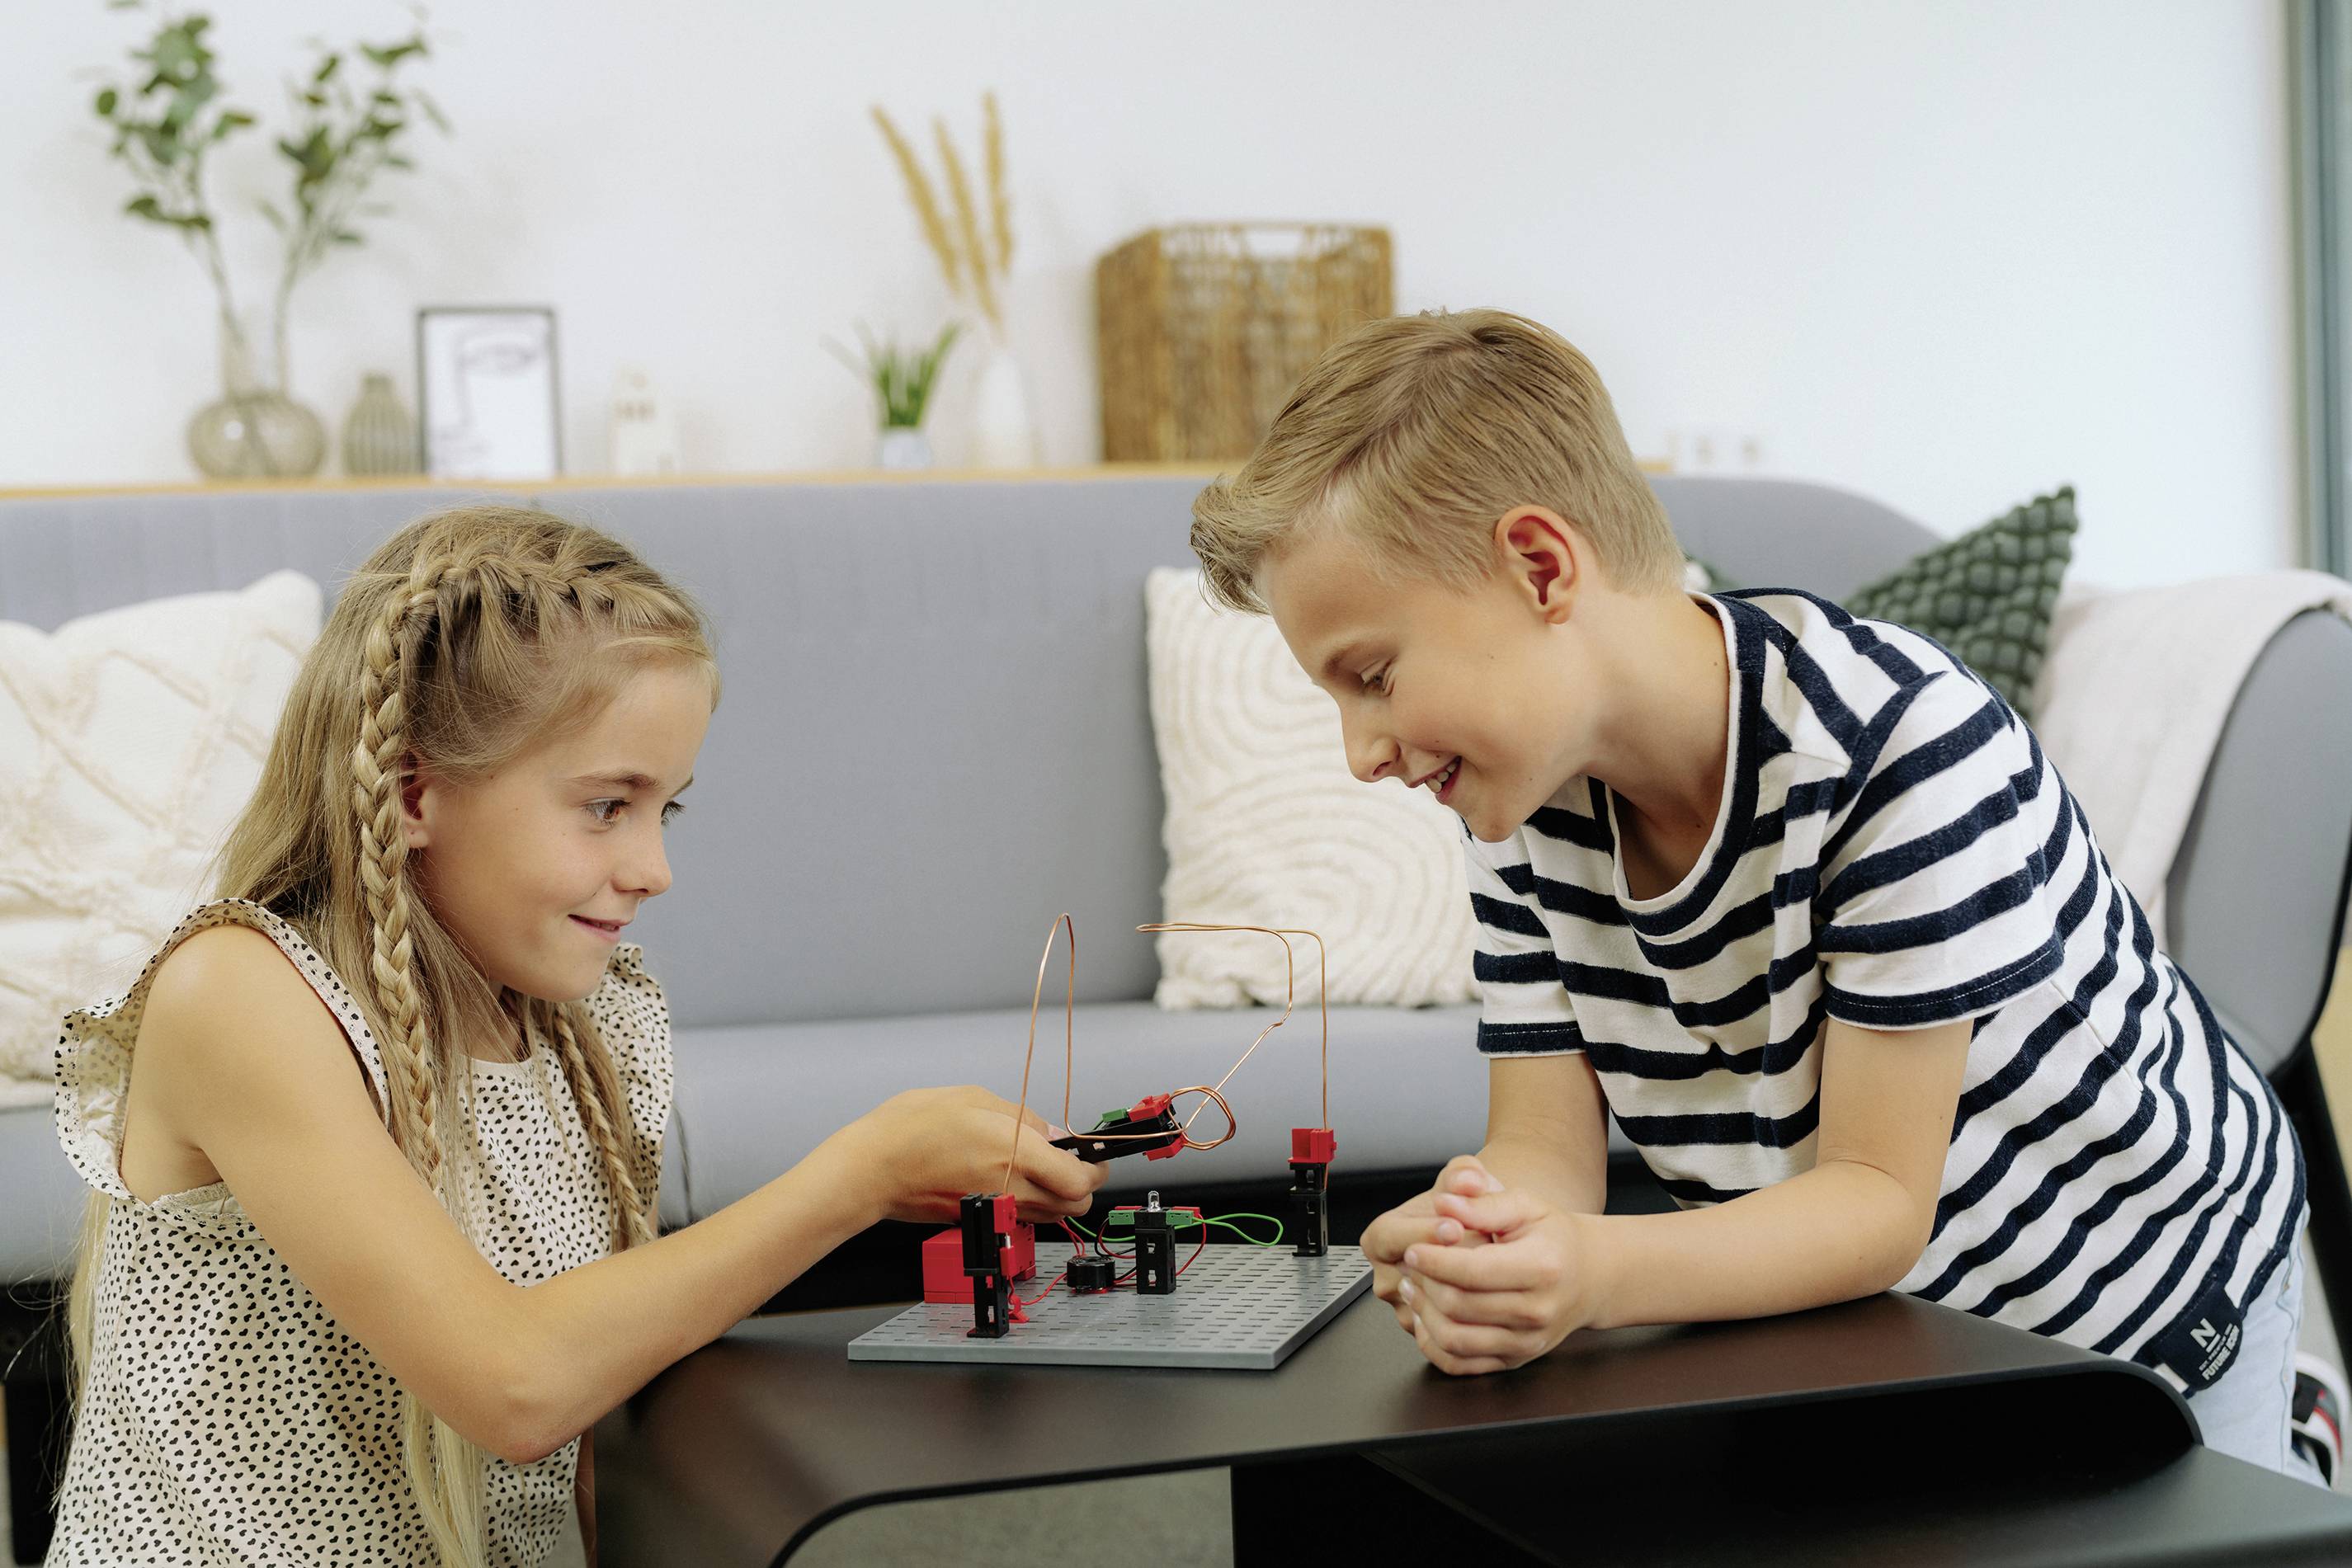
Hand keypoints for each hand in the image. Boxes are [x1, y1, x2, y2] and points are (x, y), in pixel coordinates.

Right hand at [831, 1086, 1106, 1225]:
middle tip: (1073, 1163)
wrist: (871, 1169)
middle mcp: (1010, 1188)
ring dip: (1057, 1197)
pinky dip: (1030, 1204)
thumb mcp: (974, 1099)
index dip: (1095, 1169)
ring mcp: (994, 1208)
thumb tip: (1053, 1135)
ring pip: (1050, 1216)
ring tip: (1042, 1168)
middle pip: (1073, 1206)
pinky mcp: (979, 1219)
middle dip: (1082, 1185)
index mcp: (1013, 1152)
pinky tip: (1014, 1179)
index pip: (1078, 1179)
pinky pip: (1022, 1218)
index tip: (1095, 1157)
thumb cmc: (910, 1128)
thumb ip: (1023, 1118)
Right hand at [1363, 1156, 1500, 1333]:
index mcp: (1381, 1238)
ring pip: (1435, 1308)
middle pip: (1416, 1275)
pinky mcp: (1429, 1335)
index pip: (1391, 1237)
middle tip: (1488, 1244)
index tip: (1455, 1227)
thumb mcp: (1464, 1180)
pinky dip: (1476, 1321)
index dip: (1423, 1232)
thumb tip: (1468, 1179)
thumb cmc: (1466, 1209)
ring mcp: (1407, 1310)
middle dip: (1456, 1260)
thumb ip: (1465, 1174)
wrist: (1477, 1237)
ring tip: (1496, 1267)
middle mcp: (1389, 1278)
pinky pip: (1449, 1336)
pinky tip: (1500, 1297)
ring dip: (1469, 1289)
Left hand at [1399, 1183, 1596, 1374]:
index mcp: (1541, 1268)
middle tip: (1409, 1266)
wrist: (1589, 1277)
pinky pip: (1462, 1364)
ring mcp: (1526, 1342)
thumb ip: (1483, 1204)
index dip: (1434, 1260)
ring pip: (1455, 1339)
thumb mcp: (1526, 1206)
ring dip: (1424, 1313)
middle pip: (1459, 1306)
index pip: (1472, 1271)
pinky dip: (1434, 1344)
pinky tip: (1426, 1317)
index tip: (1412, 1248)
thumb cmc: (1554, 1236)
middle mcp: (1536, 1311)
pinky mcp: (1516, 1360)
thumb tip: (1444, 1203)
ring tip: (1413, 1288)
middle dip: (1425, 1284)